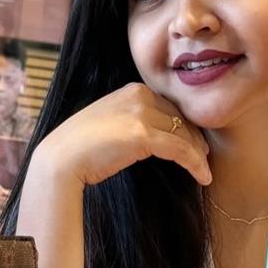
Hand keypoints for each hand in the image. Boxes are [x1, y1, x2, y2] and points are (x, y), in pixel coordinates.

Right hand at [34, 82, 210, 186]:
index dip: (186, 128)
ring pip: (184, 134)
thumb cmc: (83, 149)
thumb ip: (135, 123)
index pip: (171, 108)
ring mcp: (140, 113)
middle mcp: (139, 95)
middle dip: (195, 140)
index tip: (196, 145)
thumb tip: (157, 136)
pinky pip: (181, 149)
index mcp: (133, 90)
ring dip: (198, 156)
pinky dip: (195, 164)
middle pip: (180, 119)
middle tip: (204, 158)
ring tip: (205, 173)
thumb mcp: (113, 125)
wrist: (62, 159)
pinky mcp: (142, 134)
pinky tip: (203, 177)